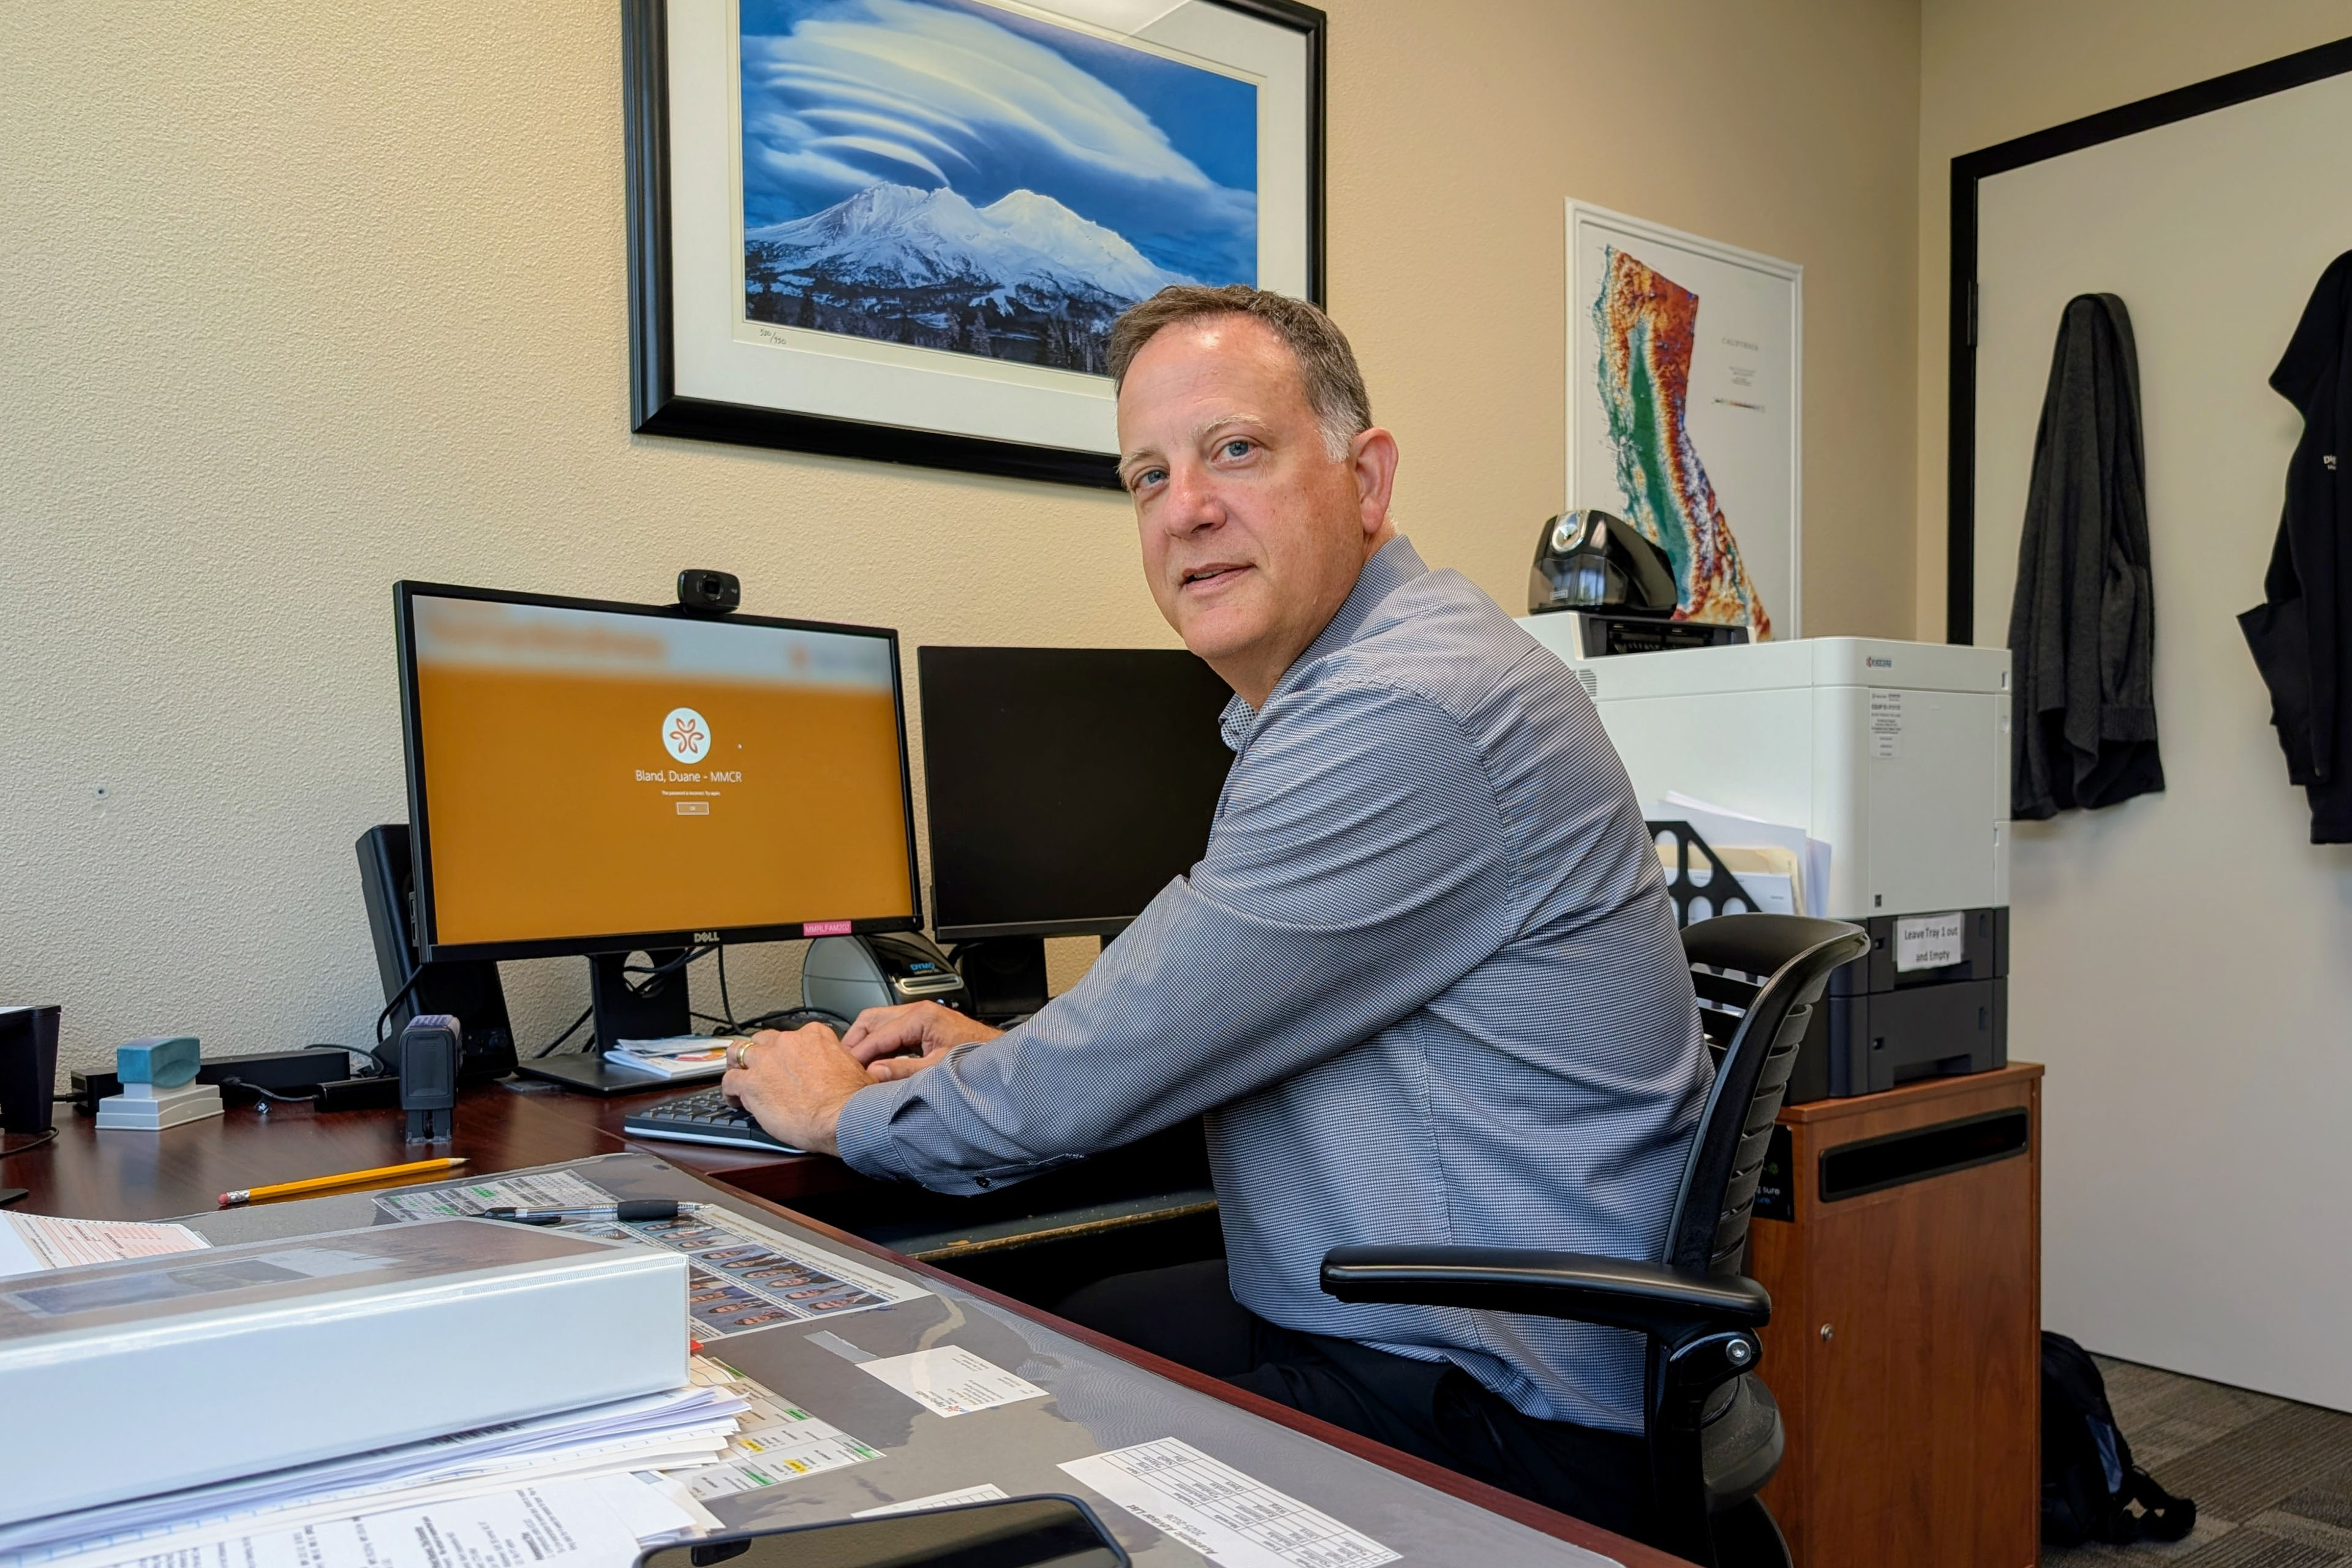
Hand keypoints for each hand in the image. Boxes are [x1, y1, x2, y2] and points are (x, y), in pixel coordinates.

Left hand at [719, 1022, 870, 1156]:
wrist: (842, 1118)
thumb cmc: (852, 1099)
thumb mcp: (856, 1069)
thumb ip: (843, 1061)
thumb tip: (847, 1068)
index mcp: (814, 1036)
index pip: (792, 1036)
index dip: (787, 1050)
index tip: (788, 1062)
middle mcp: (788, 1043)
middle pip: (763, 1040)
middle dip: (760, 1053)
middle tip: (760, 1068)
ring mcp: (766, 1061)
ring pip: (738, 1052)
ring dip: (737, 1064)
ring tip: (737, 1076)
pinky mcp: (751, 1084)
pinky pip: (729, 1081)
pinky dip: (729, 1091)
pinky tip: (733, 1100)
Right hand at [839, 1002, 1001, 1082]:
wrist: (999, 1056)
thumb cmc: (977, 1056)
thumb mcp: (937, 1068)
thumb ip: (904, 1070)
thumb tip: (875, 1073)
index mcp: (921, 1016)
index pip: (877, 1034)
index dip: (858, 1053)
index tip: (845, 1069)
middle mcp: (919, 1012)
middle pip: (871, 1020)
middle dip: (855, 1041)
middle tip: (843, 1063)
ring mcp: (920, 1017)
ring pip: (879, 1023)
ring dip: (866, 1043)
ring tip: (855, 1065)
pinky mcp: (923, 1027)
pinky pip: (892, 1031)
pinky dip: (880, 1045)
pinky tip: (876, 1062)